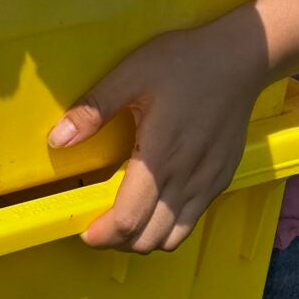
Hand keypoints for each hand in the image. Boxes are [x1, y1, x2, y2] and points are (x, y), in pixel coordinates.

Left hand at [49, 15, 267, 252]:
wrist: (241, 57)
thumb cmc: (183, 61)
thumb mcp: (131, 73)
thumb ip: (94, 108)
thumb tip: (57, 139)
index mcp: (159, 156)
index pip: (128, 220)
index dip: (101, 235)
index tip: (84, 231)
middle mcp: (186, 178)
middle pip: (148, 239)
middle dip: (118, 241)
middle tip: (99, 224)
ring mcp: (208, 182)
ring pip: (173, 237)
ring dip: (145, 238)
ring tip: (126, 217)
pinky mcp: (222, 179)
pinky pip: (192, 219)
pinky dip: (168, 224)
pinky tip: (156, 201)